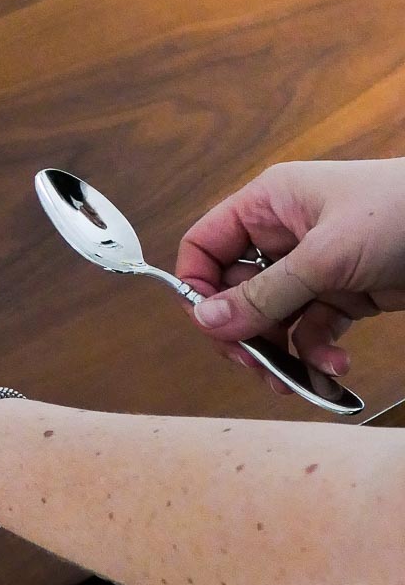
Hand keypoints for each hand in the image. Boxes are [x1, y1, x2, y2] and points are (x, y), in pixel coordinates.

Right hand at [176, 158, 404, 391]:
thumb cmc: (401, 214)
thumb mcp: (326, 257)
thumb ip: (265, 295)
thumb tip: (206, 322)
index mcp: (269, 205)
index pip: (207, 246)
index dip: (199, 287)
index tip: (211, 328)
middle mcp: (285, 234)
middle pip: (237, 290)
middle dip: (244, 332)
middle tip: (257, 367)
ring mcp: (315, 265)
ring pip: (274, 317)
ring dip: (281, 351)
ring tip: (296, 379)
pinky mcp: (346, 292)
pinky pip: (313, 328)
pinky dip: (318, 351)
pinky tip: (336, 365)